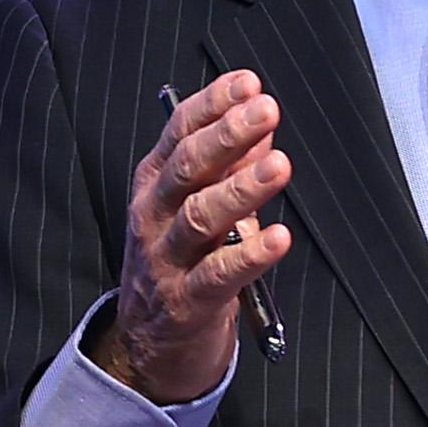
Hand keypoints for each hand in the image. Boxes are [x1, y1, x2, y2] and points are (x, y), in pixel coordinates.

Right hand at [109, 70, 291, 402]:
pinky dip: (250, 255)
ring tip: (278, 165)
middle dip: (228, 135)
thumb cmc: (180, 262)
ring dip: (241, 188)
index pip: (180, 134)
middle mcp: (153, 215)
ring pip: (200, 217)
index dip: (214, 105)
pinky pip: (218, 275)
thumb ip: (229, 165)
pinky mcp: (186, 301)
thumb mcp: (198, 206)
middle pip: (187, 168)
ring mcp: (165, 258)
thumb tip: (261, 123)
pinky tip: (279, 238)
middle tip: (265, 110)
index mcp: (154, 184)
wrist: (148, 344)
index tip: (248, 83)